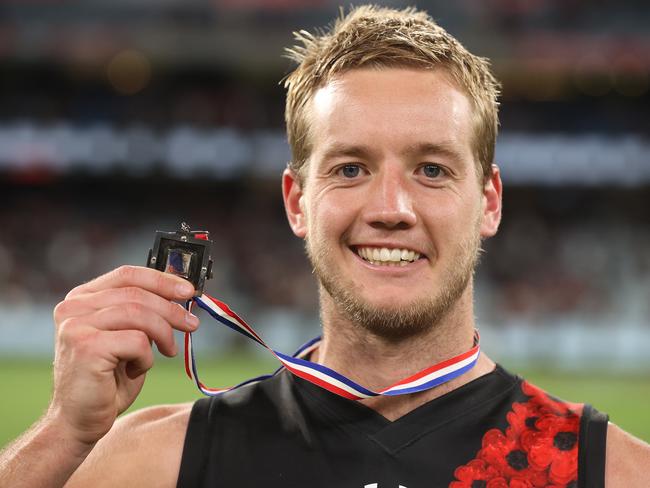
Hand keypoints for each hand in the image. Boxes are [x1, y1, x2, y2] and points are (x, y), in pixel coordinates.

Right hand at [48, 265, 198, 447]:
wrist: (79, 421)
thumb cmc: (107, 380)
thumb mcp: (127, 336)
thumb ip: (142, 313)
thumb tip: (180, 292)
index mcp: (82, 299)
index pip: (127, 274)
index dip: (162, 279)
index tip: (188, 290)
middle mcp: (74, 307)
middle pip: (137, 293)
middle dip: (172, 309)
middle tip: (192, 324)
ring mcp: (76, 325)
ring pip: (139, 314)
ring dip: (164, 333)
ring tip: (169, 351)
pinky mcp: (86, 347)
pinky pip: (136, 341)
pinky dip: (147, 357)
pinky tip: (137, 370)